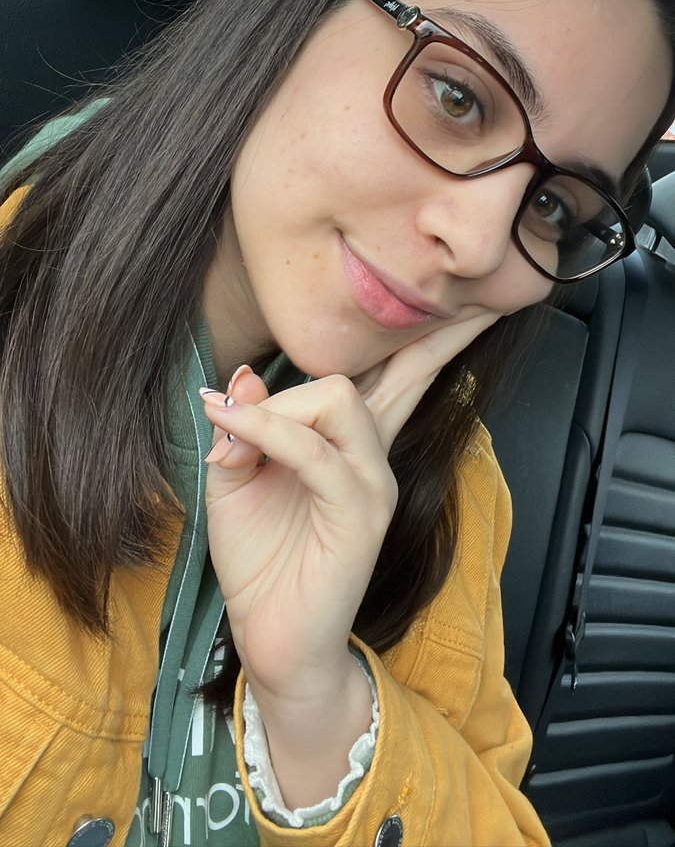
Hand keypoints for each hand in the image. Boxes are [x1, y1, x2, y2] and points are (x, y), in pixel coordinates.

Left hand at [201, 312, 498, 703]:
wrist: (271, 639)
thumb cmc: (260, 560)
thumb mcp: (235, 479)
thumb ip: (243, 426)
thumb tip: (245, 376)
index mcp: (351, 442)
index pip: (394, 373)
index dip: (419, 335)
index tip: (440, 309)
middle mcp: (372, 455)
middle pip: (406, 371)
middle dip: (437, 333)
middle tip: (477, 304)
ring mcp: (371, 483)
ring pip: (340, 399)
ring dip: (277, 402)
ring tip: (231, 420)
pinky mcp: (359, 514)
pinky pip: (316, 453)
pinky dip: (268, 431)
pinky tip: (233, 427)